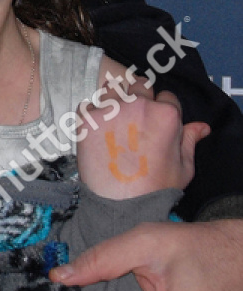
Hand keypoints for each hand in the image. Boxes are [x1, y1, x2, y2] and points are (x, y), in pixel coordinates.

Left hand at [76, 89, 209, 199]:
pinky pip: (89, 104)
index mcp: (166, 115)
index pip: (167, 96)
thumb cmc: (155, 189)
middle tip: (133, 119)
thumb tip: (202, 127)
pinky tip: (98, 130)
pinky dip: (93, 114)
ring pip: (112, 89)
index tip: (155, 122)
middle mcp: (138, 105)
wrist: (121, 205)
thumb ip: (189, 141)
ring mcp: (111, 110)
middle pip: (139, 85)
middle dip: (139, 98)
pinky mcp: (88, 118)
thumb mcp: (183, 168)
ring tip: (114, 122)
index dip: (162, 109)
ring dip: (114, 100)